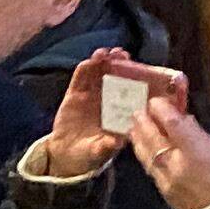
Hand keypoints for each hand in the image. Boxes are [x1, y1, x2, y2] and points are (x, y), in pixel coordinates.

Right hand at [37, 46, 179, 180]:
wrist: (65, 154)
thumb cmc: (89, 153)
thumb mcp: (99, 152)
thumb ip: (107, 146)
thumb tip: (117, 141)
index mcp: (121, 112)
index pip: (133, 92)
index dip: (139, 79)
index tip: (144, 70)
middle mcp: (109, 100)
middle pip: (118, 77)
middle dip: (122, 64)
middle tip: (123, 55)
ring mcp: (92, 95)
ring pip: (100, 73)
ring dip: (104, 61)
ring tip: (105, 54)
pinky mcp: (75, 94)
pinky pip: (80, 78)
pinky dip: (85, 68)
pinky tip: (89, 61)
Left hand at [129, 89, 209, 208]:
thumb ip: (202, 138)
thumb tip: (186, 123)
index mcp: (197, 151)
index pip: (173, 124)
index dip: (162, 110)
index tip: (155, 100)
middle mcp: (177, 164)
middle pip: (154, 138)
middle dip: (144, 123)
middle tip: (138, 110)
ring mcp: (168, 180)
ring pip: (146, 154)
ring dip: (139, 138)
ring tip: (134, 127)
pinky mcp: (165, 192)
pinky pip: (150, 169)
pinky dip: (144, 156)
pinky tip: (142, 150)